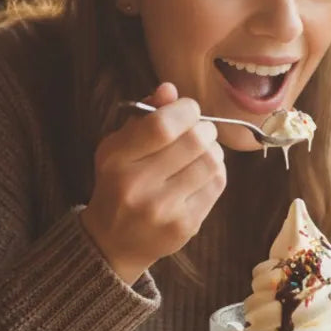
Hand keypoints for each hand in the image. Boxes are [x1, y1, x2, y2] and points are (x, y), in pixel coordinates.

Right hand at [80, 82, 226, 283]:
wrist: (113, 241)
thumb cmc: (118, 184)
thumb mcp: (118, 147)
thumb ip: (144, 116)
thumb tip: (170, 89)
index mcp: (117, 160)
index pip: (162, 125)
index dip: (185, 110)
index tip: (188, 109)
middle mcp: (137, 186)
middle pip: (194, 141)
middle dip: (204, 128)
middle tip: (200, 130)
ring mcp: (163, 209)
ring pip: (211, 162)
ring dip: (213, 149)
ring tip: (203, 151)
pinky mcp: (185, 225)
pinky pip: (217, 185)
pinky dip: (216, 171)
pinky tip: (204, 172)